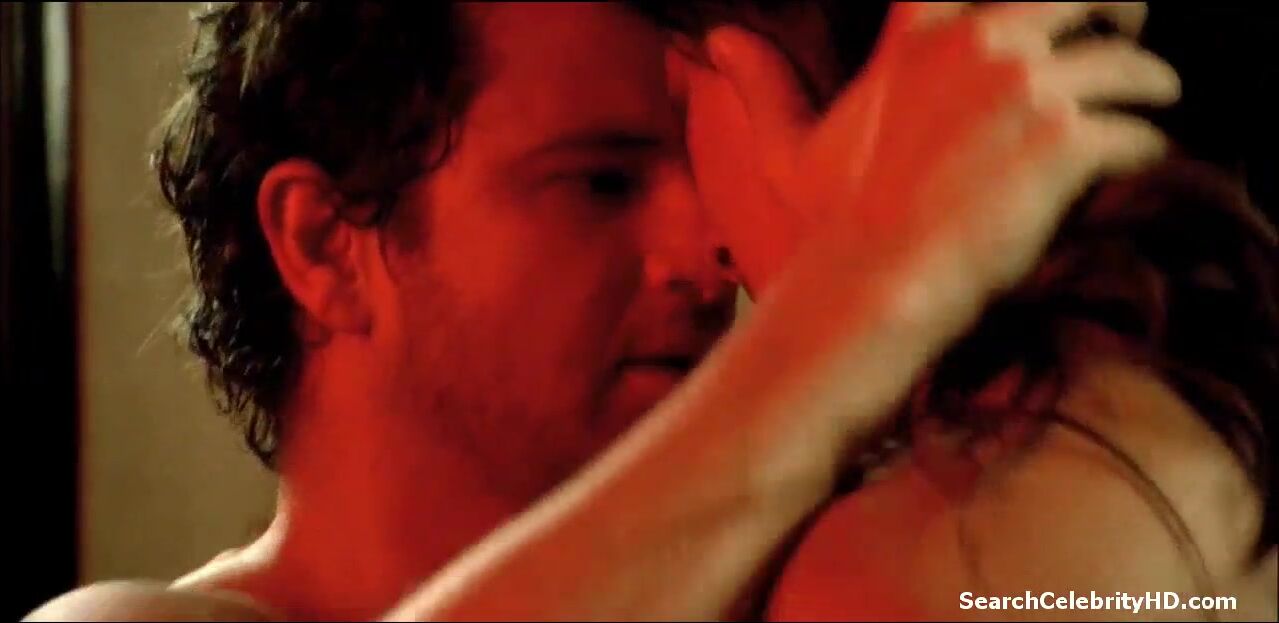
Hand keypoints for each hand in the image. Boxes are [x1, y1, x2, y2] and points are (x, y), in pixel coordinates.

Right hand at [682, 2, 1179, 299]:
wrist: (875, 288)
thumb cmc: (832, 227)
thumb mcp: (790, 149)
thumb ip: (764, 86)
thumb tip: (719, 39)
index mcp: (922, 30)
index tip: (1065, 13)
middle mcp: (982, 40)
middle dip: (1123, 11)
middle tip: (1129, 39)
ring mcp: (1028, 86)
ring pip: (1134, 64)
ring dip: (1148, 87)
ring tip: (1149, 106)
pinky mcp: (1068, 138)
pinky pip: (1143, 130)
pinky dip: (1147, 150)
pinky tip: (1136, 167)